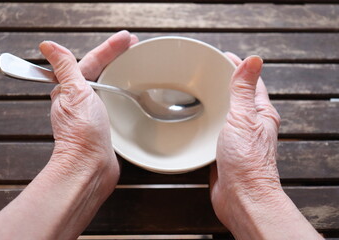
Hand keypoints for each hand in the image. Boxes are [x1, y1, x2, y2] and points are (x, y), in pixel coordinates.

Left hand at [0, 31, 138, 239]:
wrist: (91, 166)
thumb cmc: (82, 134)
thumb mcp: (74, 93)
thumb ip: (65, 68)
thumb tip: (48, 47)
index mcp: (72, 90)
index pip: (93, 61)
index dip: (110, 48)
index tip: (126, 38)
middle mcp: (81, 100)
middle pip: (101, 71)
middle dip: (117, 57)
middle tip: (134, 46)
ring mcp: (94, 113)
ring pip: (108, 86)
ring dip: (120, 73)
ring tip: (135, 63)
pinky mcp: (105, 125)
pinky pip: (114, 103)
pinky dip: (123, 94)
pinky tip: (133, 93)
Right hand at [210, 53, 322, 239]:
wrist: (240, 196)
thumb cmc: (247, 161)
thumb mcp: (244, 118)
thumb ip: (244, 90)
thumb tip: (253, 60)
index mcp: (260, 113)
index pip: (250, 83)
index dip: (238, 67)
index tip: (223, 56)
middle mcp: (250, 125)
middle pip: (236, 98)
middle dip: (223, 84)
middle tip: (205, 72)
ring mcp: (236, 138)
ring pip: (223, 115)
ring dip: (212, 104)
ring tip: (196, 92)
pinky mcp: (222, 151)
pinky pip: (213, 131)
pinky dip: (205, 123)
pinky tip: (193, 121)